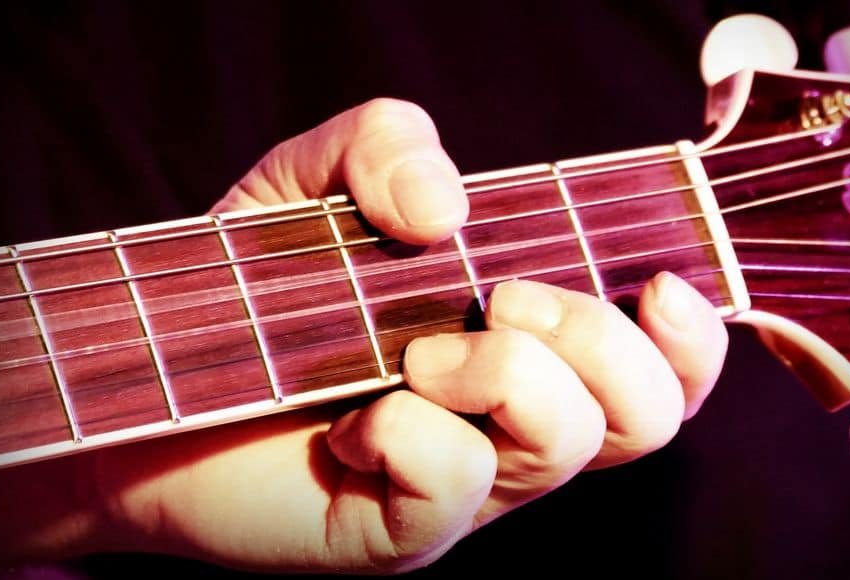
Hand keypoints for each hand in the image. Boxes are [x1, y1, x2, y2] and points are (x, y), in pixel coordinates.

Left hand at [0, 99, 727, 574]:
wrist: (155, 384)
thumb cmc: (252, 289)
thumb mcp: (312, 180)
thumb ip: (387, 142)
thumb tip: (448, 207)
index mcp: (529, 349)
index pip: (665, 367)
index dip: (694, 336)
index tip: (660, 282)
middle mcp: (515, 424)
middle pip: (647, 412)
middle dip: (596, 337)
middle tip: (501, 301)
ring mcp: (468, 486)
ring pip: (570, 441)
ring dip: (506, 370)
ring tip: (415, 353)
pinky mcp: (404, 530)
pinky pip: (455, 479)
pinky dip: (408, 428)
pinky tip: (348, 420)